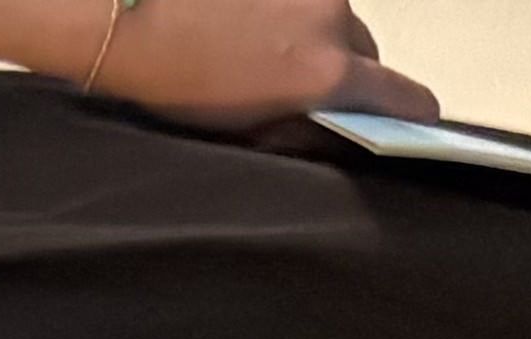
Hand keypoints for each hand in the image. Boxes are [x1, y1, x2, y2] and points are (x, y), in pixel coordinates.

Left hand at [87, 0, 433, 126]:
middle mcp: (332, 19)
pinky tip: (246, 20)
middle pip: (367, 52)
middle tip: (295, 89)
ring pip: (334, 19)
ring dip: (312, 36)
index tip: (401, 124)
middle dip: (342, 72)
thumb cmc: (173, 78)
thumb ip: (304, 132)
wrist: (123, 17)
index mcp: (329, 72)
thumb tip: (335, 134)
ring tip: (258, 49)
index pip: (407, 97)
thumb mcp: (246, 130)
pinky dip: (288, 9)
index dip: (407, 116)